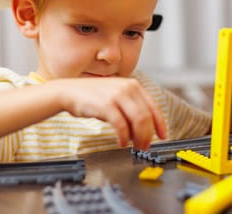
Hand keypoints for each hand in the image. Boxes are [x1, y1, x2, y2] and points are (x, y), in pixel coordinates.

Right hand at [51, 77, 166, 149]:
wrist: (68, 91)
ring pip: (138, 120)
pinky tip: (122, 143)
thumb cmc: (92, 97)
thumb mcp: (116, 96)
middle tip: (145, 146)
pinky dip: (124, 137)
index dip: (160, 124)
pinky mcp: (106, 105)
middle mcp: (128, 88)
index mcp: (133, 85)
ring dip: (139, 137)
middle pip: (147, 116)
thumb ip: (130, 107)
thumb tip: (142, 130)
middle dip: (148, 135)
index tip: (163, 136)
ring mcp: (117, 95)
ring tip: (135, 146)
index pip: (153, 107)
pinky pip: (121, 125)